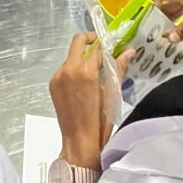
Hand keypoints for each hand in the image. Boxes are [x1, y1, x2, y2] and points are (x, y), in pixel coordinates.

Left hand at [50, 34, 131, 164]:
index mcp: (85, 71)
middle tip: (103, 47)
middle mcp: (68, 69)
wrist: (80, 141)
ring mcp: (57, 77)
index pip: (97, 47)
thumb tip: (129, 50)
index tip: (115, 45)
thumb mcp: (113, 93)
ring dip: (83, 56)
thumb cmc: (101, 120)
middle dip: (91, 40)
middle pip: (78, 41)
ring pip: (71, 56)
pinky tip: (84, 83)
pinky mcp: (52, 84)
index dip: (107, 44)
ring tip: (96, 70)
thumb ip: (119, 68)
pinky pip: (65, 69)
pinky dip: (75, 69)